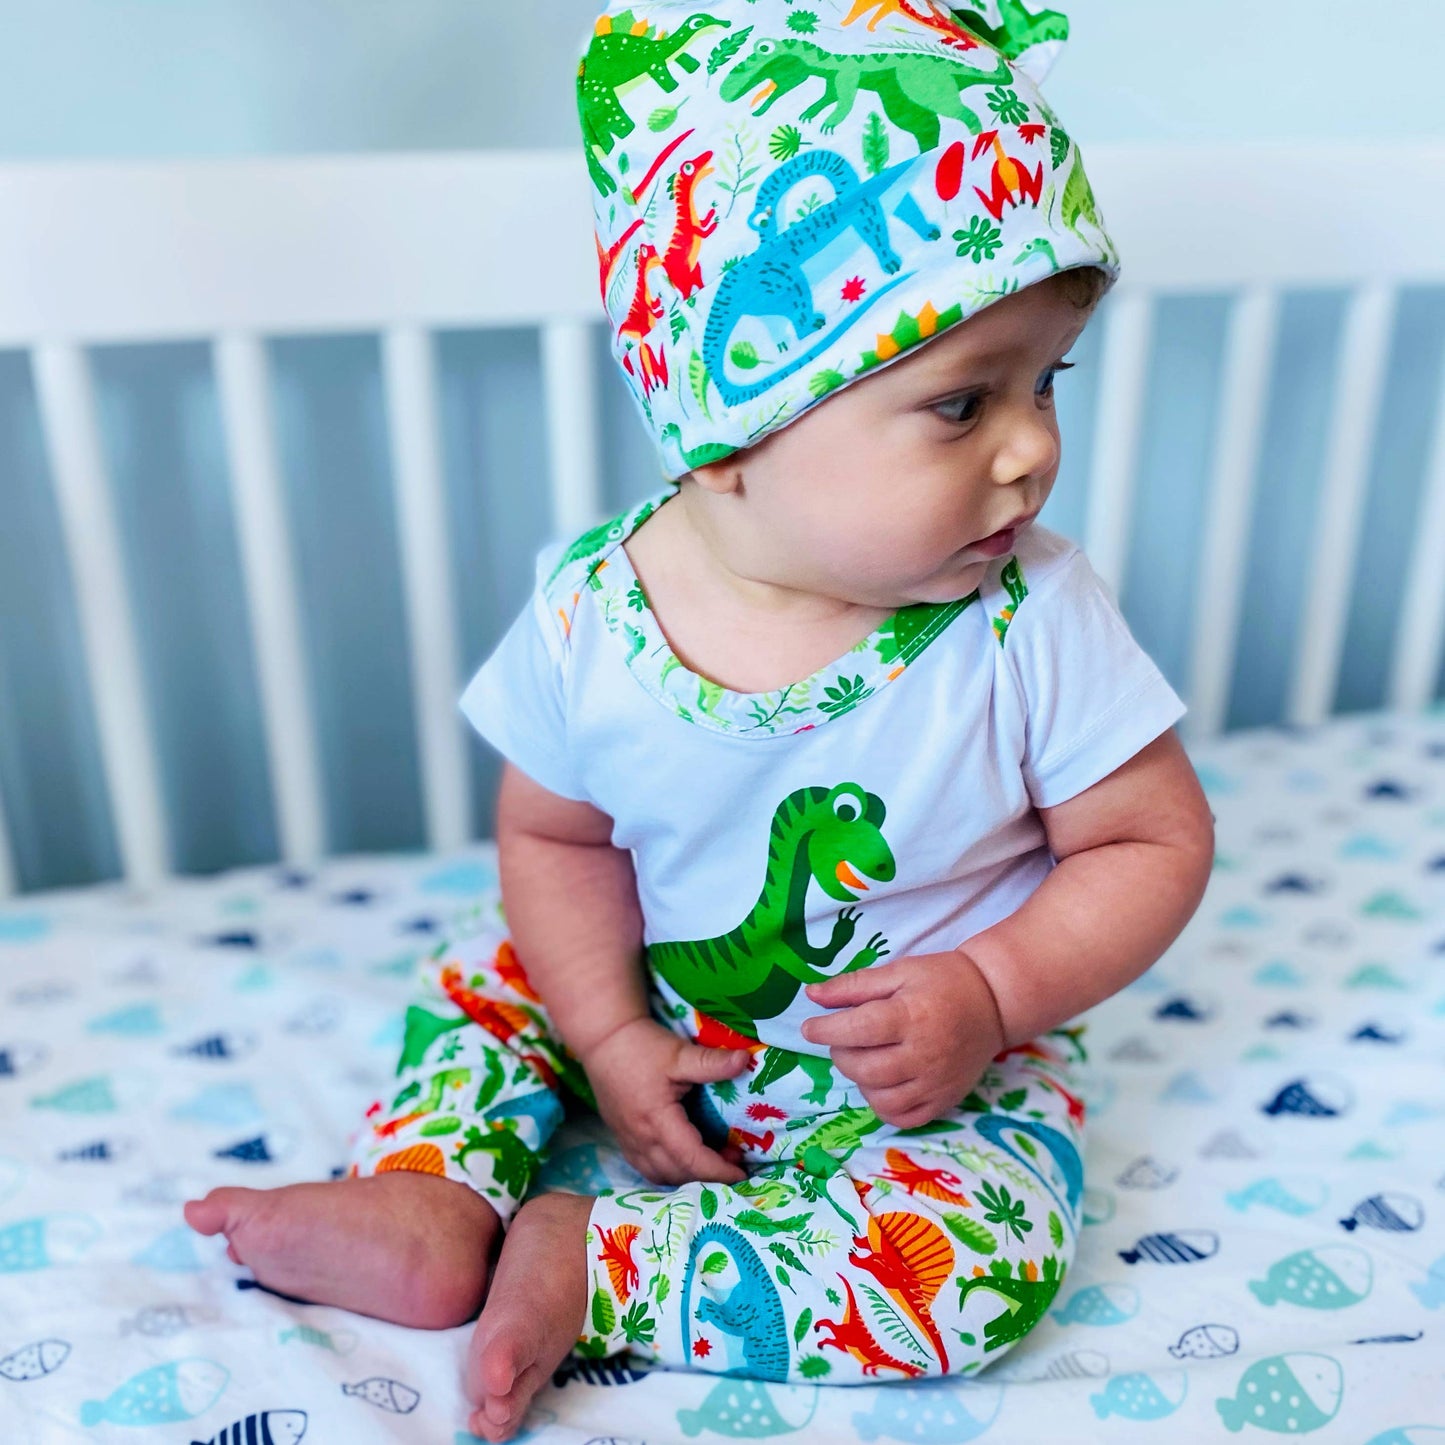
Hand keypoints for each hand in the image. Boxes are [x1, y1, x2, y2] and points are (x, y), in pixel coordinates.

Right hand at [579, 1017, 748, 1186]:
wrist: (603, 1039)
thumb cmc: (642, 1046)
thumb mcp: (679, 1053)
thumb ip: (712, 1062)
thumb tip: (745, 1061)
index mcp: (657, 1121)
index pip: (692, 1159)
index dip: (719, 1170)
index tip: (741, 1171)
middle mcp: (640, 1139)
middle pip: (677, 1173)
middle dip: (708, 1174)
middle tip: (733, 1158)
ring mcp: (628, 1141)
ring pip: (659, 1175)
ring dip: (687, 1176)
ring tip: (710, 1160)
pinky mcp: (622, 1137)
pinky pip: (646, 1168)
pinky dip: (668, 1171)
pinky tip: (682, 1159)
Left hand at [800, 949, 1005, 1128]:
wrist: (994, 1003)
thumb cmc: (943, 981)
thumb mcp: (899, 971)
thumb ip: (854, 985)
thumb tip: (812, 995)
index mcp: (912, 1015)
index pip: (858, 1029)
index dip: (826, 1030)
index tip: (810, 1027)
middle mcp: (924, 1054)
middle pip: (864, 1068)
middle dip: (841, 1054)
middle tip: (842, 1039)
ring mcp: (936, 1083)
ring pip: (879, 1097)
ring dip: (859, 1079)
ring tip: (864, 1058)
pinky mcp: (944, 1101)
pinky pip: (902, 1117)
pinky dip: (882, 1104)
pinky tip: (882, 1082)